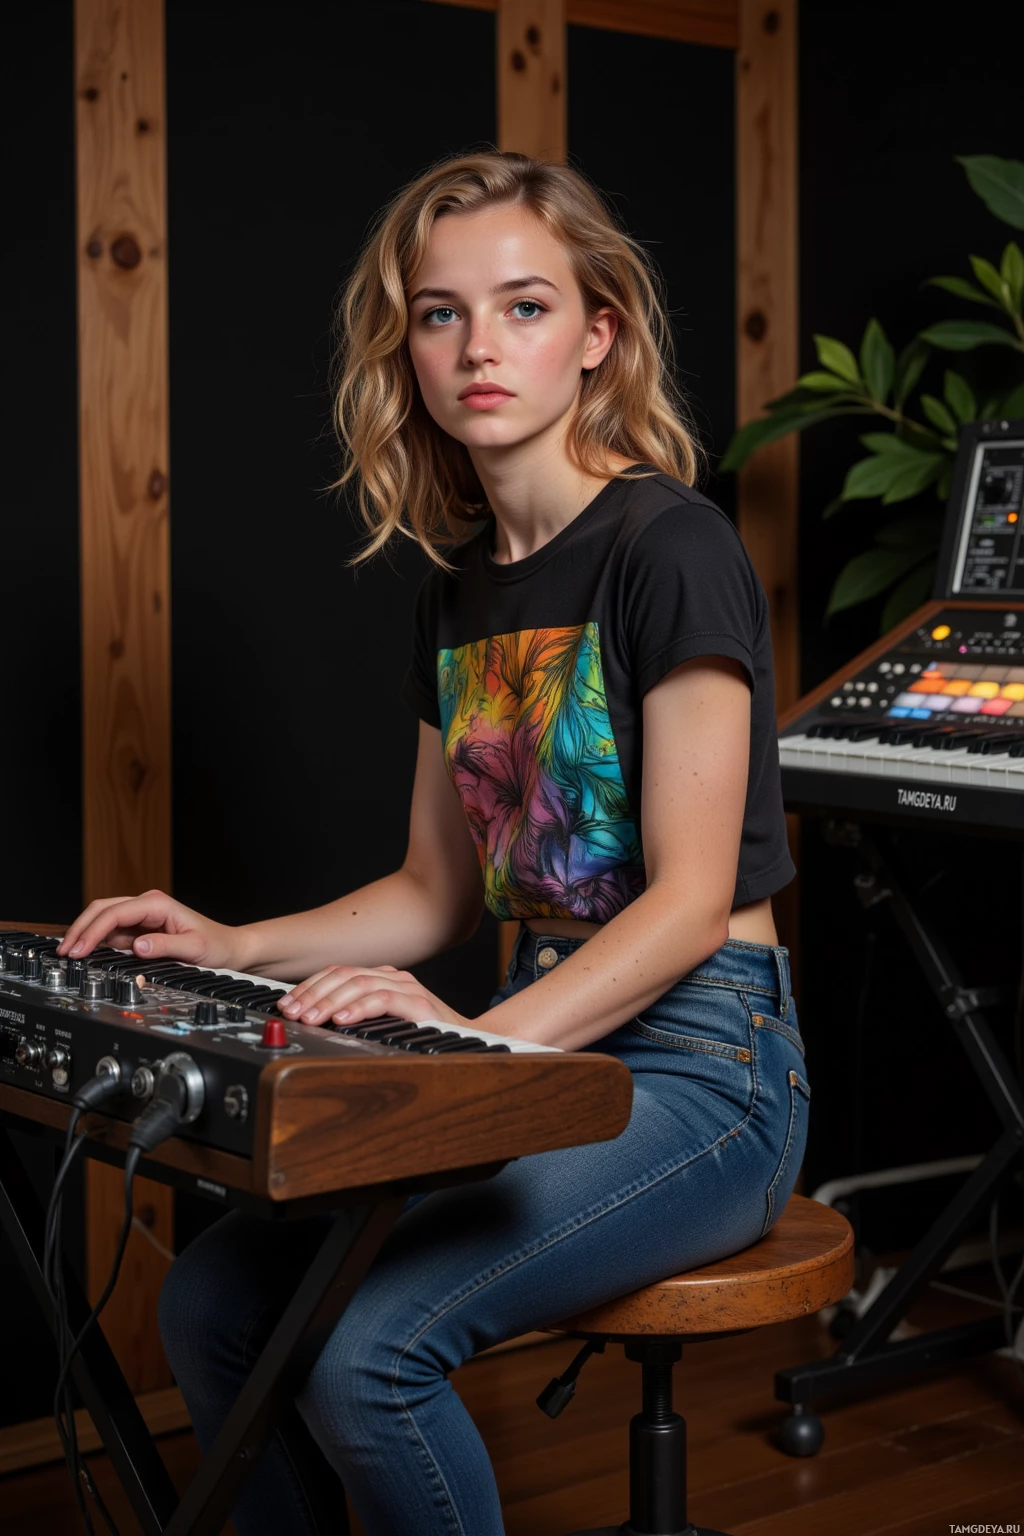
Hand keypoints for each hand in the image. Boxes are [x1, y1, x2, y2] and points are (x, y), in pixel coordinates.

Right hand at [56, 890, 239, 968]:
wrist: (228, 948)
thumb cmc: (216, 945)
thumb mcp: (194, 949)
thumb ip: (165, 947)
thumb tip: (137, 947)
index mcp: (156, 904)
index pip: (115, 913)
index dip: (93, 931)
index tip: (79, 949)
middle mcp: (146, 905)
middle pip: (102, 910)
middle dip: (81, 929)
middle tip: (65, 951)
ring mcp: (141, 917)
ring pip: (103, 919)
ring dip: (85, 934)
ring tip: (69, 954)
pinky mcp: (140, 930)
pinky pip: (112, 932)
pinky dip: (96, 941)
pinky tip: (86, 953)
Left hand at [279, 964, 471, 1030]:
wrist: (470, 1044)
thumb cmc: (423, 1037)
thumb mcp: (382, 1023)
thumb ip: (354, 1016)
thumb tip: (312, 1020)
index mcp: (382, 977)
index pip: (337, 972)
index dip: (308, 987)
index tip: (287, 1005)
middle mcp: (394, 977)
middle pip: (343, 975)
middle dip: (312, 994)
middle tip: (292, 1013)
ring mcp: (408, 988)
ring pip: (359, 983)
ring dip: (329, 1001)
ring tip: (310, 1018)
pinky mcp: (420, 1004)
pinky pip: (384, 999)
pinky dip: (360, 1008)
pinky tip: (342, 1020)